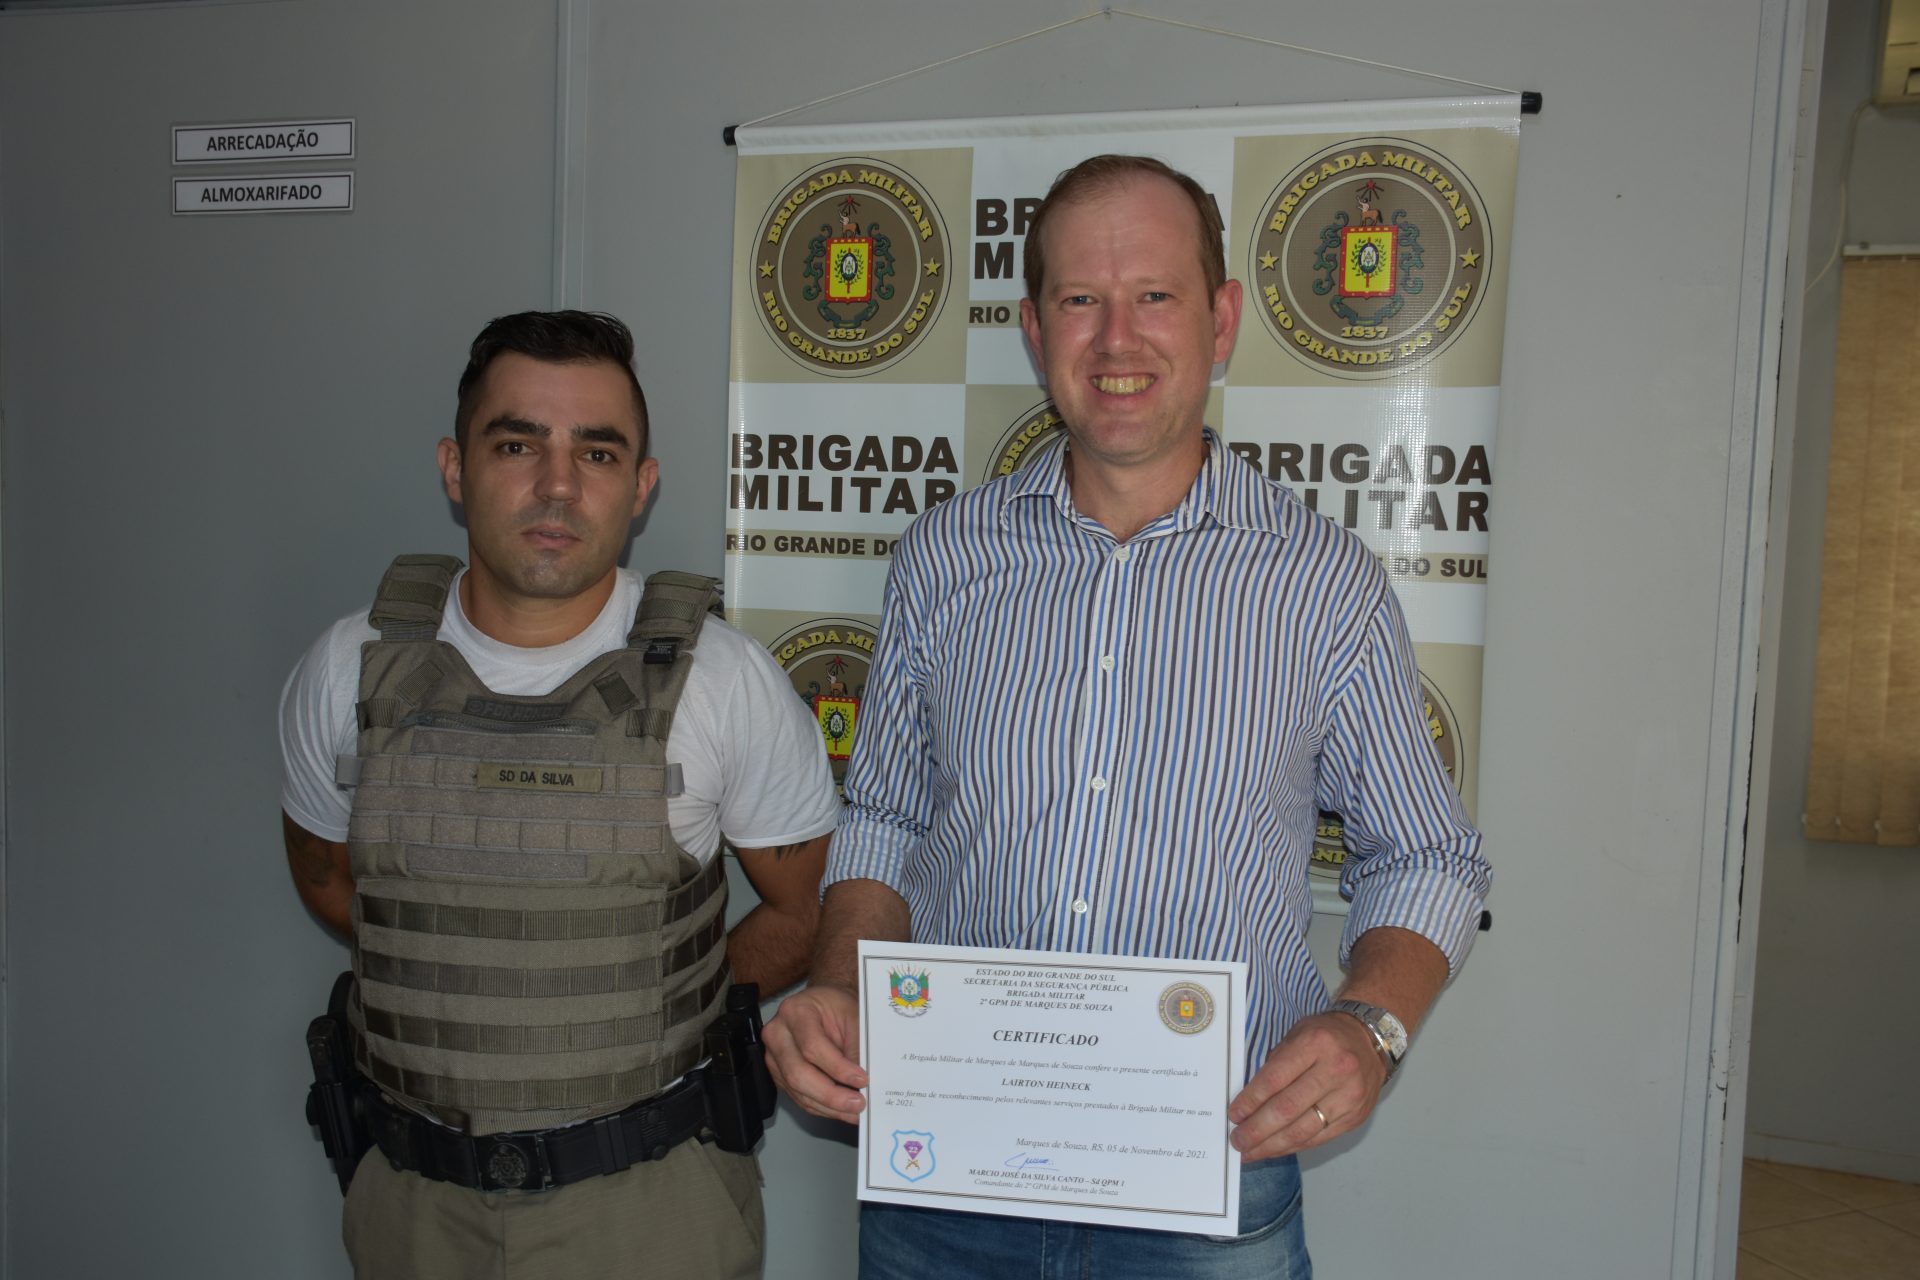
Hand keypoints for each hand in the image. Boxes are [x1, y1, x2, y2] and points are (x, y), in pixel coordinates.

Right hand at [764, 984, 866, 1122]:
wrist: (823, 1004)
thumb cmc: (836, 1006)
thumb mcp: (853, 1016)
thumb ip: (857, 1047)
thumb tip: (863, 1082)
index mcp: (795, 1011)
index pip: (812, 1047)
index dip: (838, 1068)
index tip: (862, 1079)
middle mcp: (778, 1034)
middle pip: (799, 1074)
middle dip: (831, 1095)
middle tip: (857, 1103)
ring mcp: (774, 1056)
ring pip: (798, 1090)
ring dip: (828, 1106)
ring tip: (853, 1111)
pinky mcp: (779, 1074)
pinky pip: (798, 1097)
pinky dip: (821, 1107)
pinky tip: (840, 1110)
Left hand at [1226, 1011, 1385, 1161]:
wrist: (1371, 1042)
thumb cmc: (1327, 1037)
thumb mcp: (1297, 1035)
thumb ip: (1275, 1063)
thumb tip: (1248, 1100)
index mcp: (1315, 1044)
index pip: (1275, 1078)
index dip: (1251, 1100)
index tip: (1234, 1114)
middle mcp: (1335, 1070)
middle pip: (1287, 1108)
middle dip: (1257, 1129)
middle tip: (1237, 1140)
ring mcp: (1348, 1097)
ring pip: (1302, 1130)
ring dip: (1272, 1145)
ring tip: (1251, 1151)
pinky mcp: (1354, 1118)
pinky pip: (1318, 1138)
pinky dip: (1293, 1146)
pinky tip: (1275, 1149)